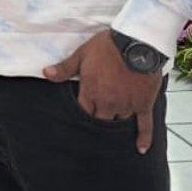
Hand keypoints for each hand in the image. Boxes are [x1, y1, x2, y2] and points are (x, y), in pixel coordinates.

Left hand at [42, 30, 163, 153]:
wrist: (137, 41)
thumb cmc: (108, 46)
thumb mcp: (81, 55)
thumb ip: (64, 68)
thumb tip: (46, 74)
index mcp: (91, 92)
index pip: (83, 112)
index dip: (82, 115)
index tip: (81, 118)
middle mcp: (108, 103)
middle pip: (100, 121)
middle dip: (97, 121)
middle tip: (96, 123)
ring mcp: (127, 105)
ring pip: (119, 123)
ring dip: (116, 124)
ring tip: (112, 128)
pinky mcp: (144, 104)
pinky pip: (145, 125)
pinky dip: (143, 138)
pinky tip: (141, 149)